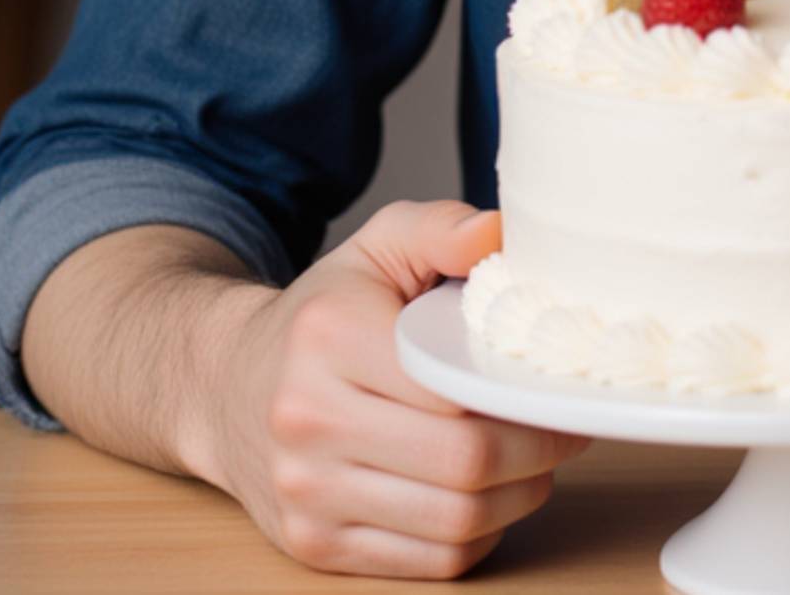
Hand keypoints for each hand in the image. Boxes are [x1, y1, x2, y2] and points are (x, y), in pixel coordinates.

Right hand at [191, 198, 580, 578]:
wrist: (224, 386)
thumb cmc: (322, 314)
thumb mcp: (376, 247)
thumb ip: (440, 229)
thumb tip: (496, 236)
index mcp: (330, 338)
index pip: (453, 384)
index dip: (521, 391)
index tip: (556, 384)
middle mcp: (307, 422)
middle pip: (462, 462)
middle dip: (535, 451)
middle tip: (565, 430)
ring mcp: (306, 495)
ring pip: (453, 522)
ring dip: (516, 498)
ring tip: (537, 463)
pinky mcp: (313, 548)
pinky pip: (428, 562)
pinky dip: (477, 535)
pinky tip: (488, 496)